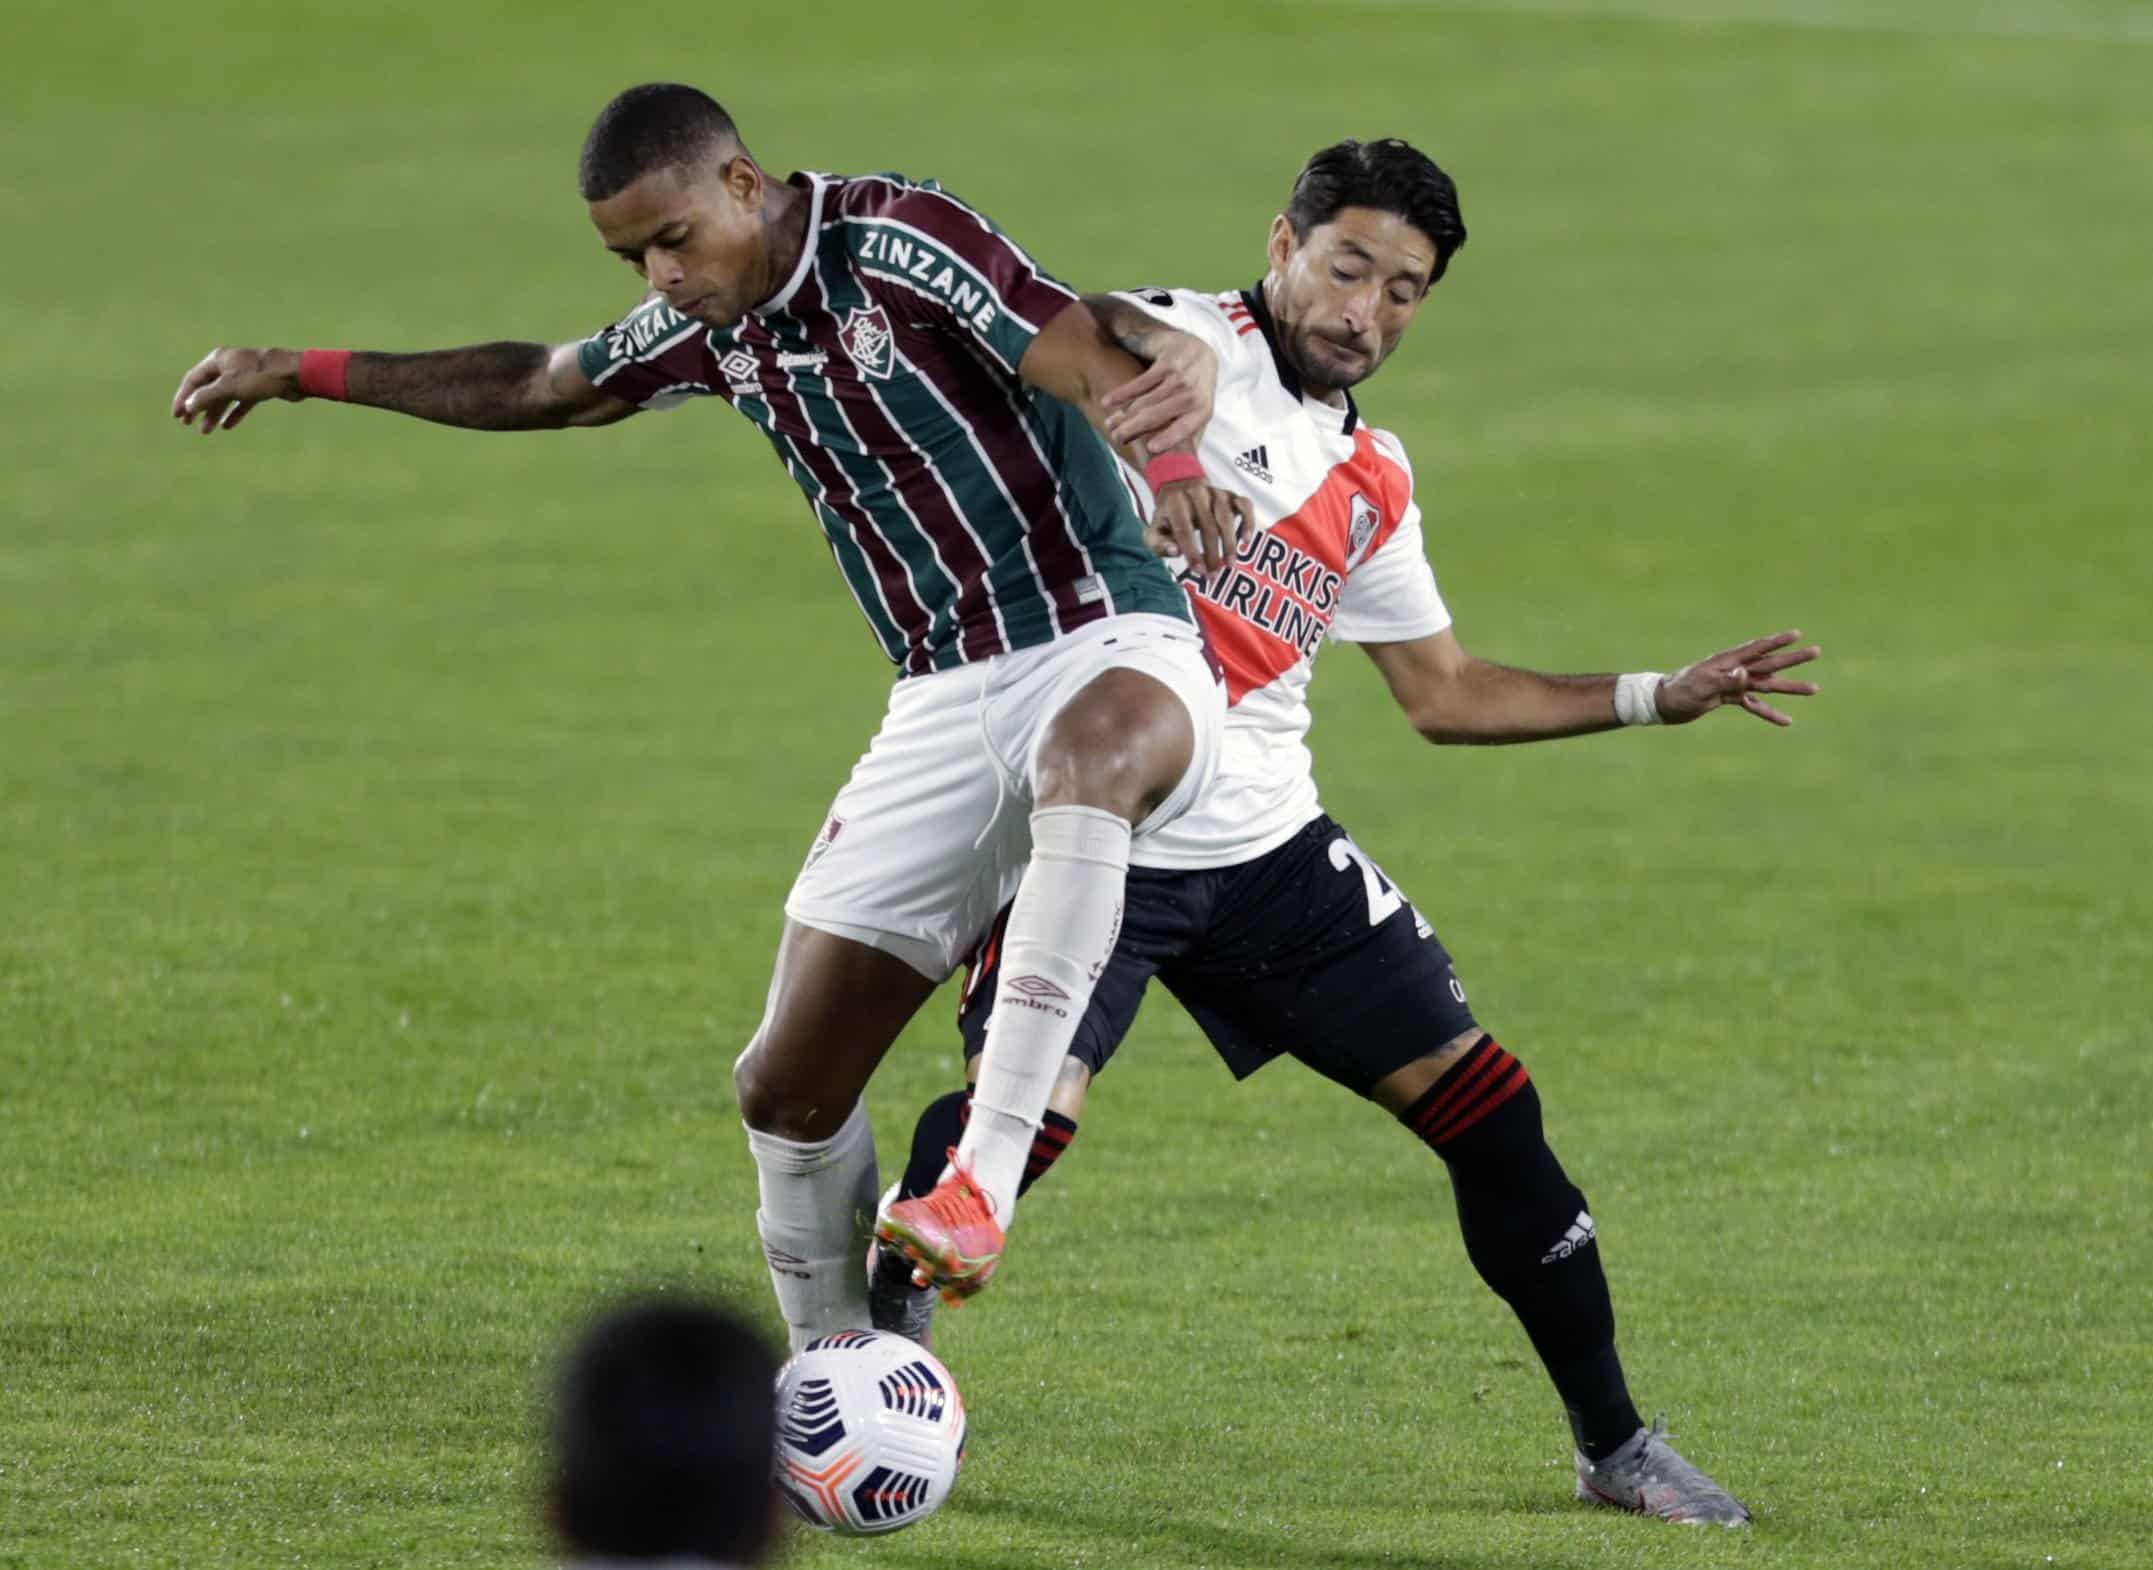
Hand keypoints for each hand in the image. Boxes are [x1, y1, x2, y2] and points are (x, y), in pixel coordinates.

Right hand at [171, 347, 302, 436]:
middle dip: (197, 407)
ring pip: (224, 396)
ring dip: (213, 413)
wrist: (296, 374)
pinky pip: (241, 401)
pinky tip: (227, 426)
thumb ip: (207, 396)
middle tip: (187, 424)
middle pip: (207, 388)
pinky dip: (233, 413)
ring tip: (206, 431)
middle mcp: (229, 365)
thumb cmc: (260, 376)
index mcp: (218, 359)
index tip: (176, 415)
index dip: (183, 397)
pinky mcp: (259, 386)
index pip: (193, 379)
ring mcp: (244, 376)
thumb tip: (188, 405)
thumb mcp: (229, 386)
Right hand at [1100, 333, 1215, 455]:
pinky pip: (1140, 382)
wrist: (1199, 350)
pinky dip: (1121, 393)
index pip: (1185, 427)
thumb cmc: (1195, 390)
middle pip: (1158, 415)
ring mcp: (1180, 376)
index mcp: (1202, 410)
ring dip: (1124, 414)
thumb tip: (1177, 468)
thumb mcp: (1199, 412)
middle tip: (1116, 438)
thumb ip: (1189, 436)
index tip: (1151, 448)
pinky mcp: (1166, 362)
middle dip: (1134, 428)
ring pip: (1145, 400)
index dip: (1169, 437)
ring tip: (1109, 424)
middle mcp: (1193, 393)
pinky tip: (1107, 402)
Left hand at [1146, 478, 1251, 576]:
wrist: (1179, 487)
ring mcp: (1215, 492)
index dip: (1192, 552)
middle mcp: (1196, 494)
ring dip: (1229, 543)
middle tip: (1213, 574)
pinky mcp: (1230, 494)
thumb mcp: (1155, 530)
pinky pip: (1244, 505)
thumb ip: (1159, 544)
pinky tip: (1246, 540)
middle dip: (1212, 554)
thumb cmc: (1169, 517)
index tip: (1199, 571)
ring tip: (1230, 564)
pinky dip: (1248, 522)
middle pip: (1207, 526)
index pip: (1184, 530)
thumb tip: (1175, 551)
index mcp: (1175, 503)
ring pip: (1227, 517)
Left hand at [1656, 629, 1820, 725]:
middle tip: (1817, 651)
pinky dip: (1768, 712)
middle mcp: (1734, 669)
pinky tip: (1786, 721)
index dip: (1777, 641)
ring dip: (1789, 687)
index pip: (1757, 648)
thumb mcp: (1702, 686)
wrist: (1663, 704)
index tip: (1797, 634)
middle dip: (1793, 659)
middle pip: (1769, 663)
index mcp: (1727, 661)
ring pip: (1766, 684)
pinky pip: (1753, 704)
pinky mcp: (1729, 698)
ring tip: (1814, 689)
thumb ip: (1725, 680)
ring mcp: (1733, 684)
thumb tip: (1745, 673)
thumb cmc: (1679, 691)